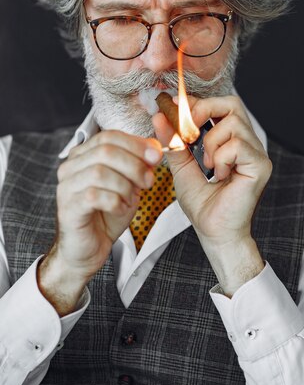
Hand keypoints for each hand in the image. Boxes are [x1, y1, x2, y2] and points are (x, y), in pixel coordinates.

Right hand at [38, 130, 161, 313]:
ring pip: (100, 172)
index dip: (136, 143)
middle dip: (134, 164)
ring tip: (133, 198)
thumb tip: (155, 149)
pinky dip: (115, 201)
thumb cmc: (107, 214)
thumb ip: (138, 165)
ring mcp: (66, 187)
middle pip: (105, 150)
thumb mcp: (129, 184)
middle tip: (148, 180)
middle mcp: (70, 167)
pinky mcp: (68, 208)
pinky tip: (121, 209)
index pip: (109, 136)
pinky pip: (94, 196)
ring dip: (125, 185)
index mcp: (84, 155)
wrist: (89, 248)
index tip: (156, 155)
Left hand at [153, 95, 270, 294]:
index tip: (175, 106)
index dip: (198, 102)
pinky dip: (221, 157)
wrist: (214, 232)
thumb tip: (159, 116)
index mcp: (231, 139)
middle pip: (232, 104)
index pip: (220, 105)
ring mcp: (256, 153)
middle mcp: (248, 142)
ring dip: (211, 142)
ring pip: (233, 123)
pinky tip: (220, 175)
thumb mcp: (182, 166)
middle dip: (205, 111)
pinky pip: (238, 145)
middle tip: (189, 132)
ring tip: (208, 165)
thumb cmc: (203, 204)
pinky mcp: (260, 165)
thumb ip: (173, 141)